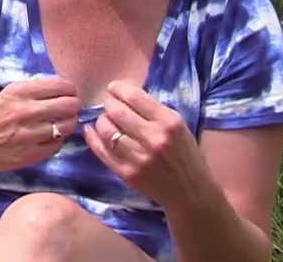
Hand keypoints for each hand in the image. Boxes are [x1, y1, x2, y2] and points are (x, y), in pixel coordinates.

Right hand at [0, 76, 80, 174]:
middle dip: (74, 105)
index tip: (69, 92)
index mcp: (17, 92)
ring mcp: (29, 135)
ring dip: (68, 124)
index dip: (69, 88)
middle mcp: (25, 111)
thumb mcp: (1, 97)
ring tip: (63, 123)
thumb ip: (26, 94)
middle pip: (69, 105)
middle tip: (71, 107)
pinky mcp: (30, 155)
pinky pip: (57, 146)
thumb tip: (55, 92)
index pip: (59, 85)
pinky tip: (50, 138)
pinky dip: (57, 141)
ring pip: (66, 126)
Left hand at [84, 81, 210, 208]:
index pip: (134, 96)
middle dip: (108, 103)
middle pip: (116, 111)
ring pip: (105, 129)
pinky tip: (91, 130)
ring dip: (101, 120)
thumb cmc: (186, 155)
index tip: (114, 88)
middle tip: (109, 104)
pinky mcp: (127, 173)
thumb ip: (153, 110)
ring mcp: (138, 158)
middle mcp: (153, 138)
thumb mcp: (178, 126)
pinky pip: (101, 151)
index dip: (118, 88)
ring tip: (106, 120)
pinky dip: (92, 137)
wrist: (191, 192)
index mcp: (169, 122)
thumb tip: (124, 93)